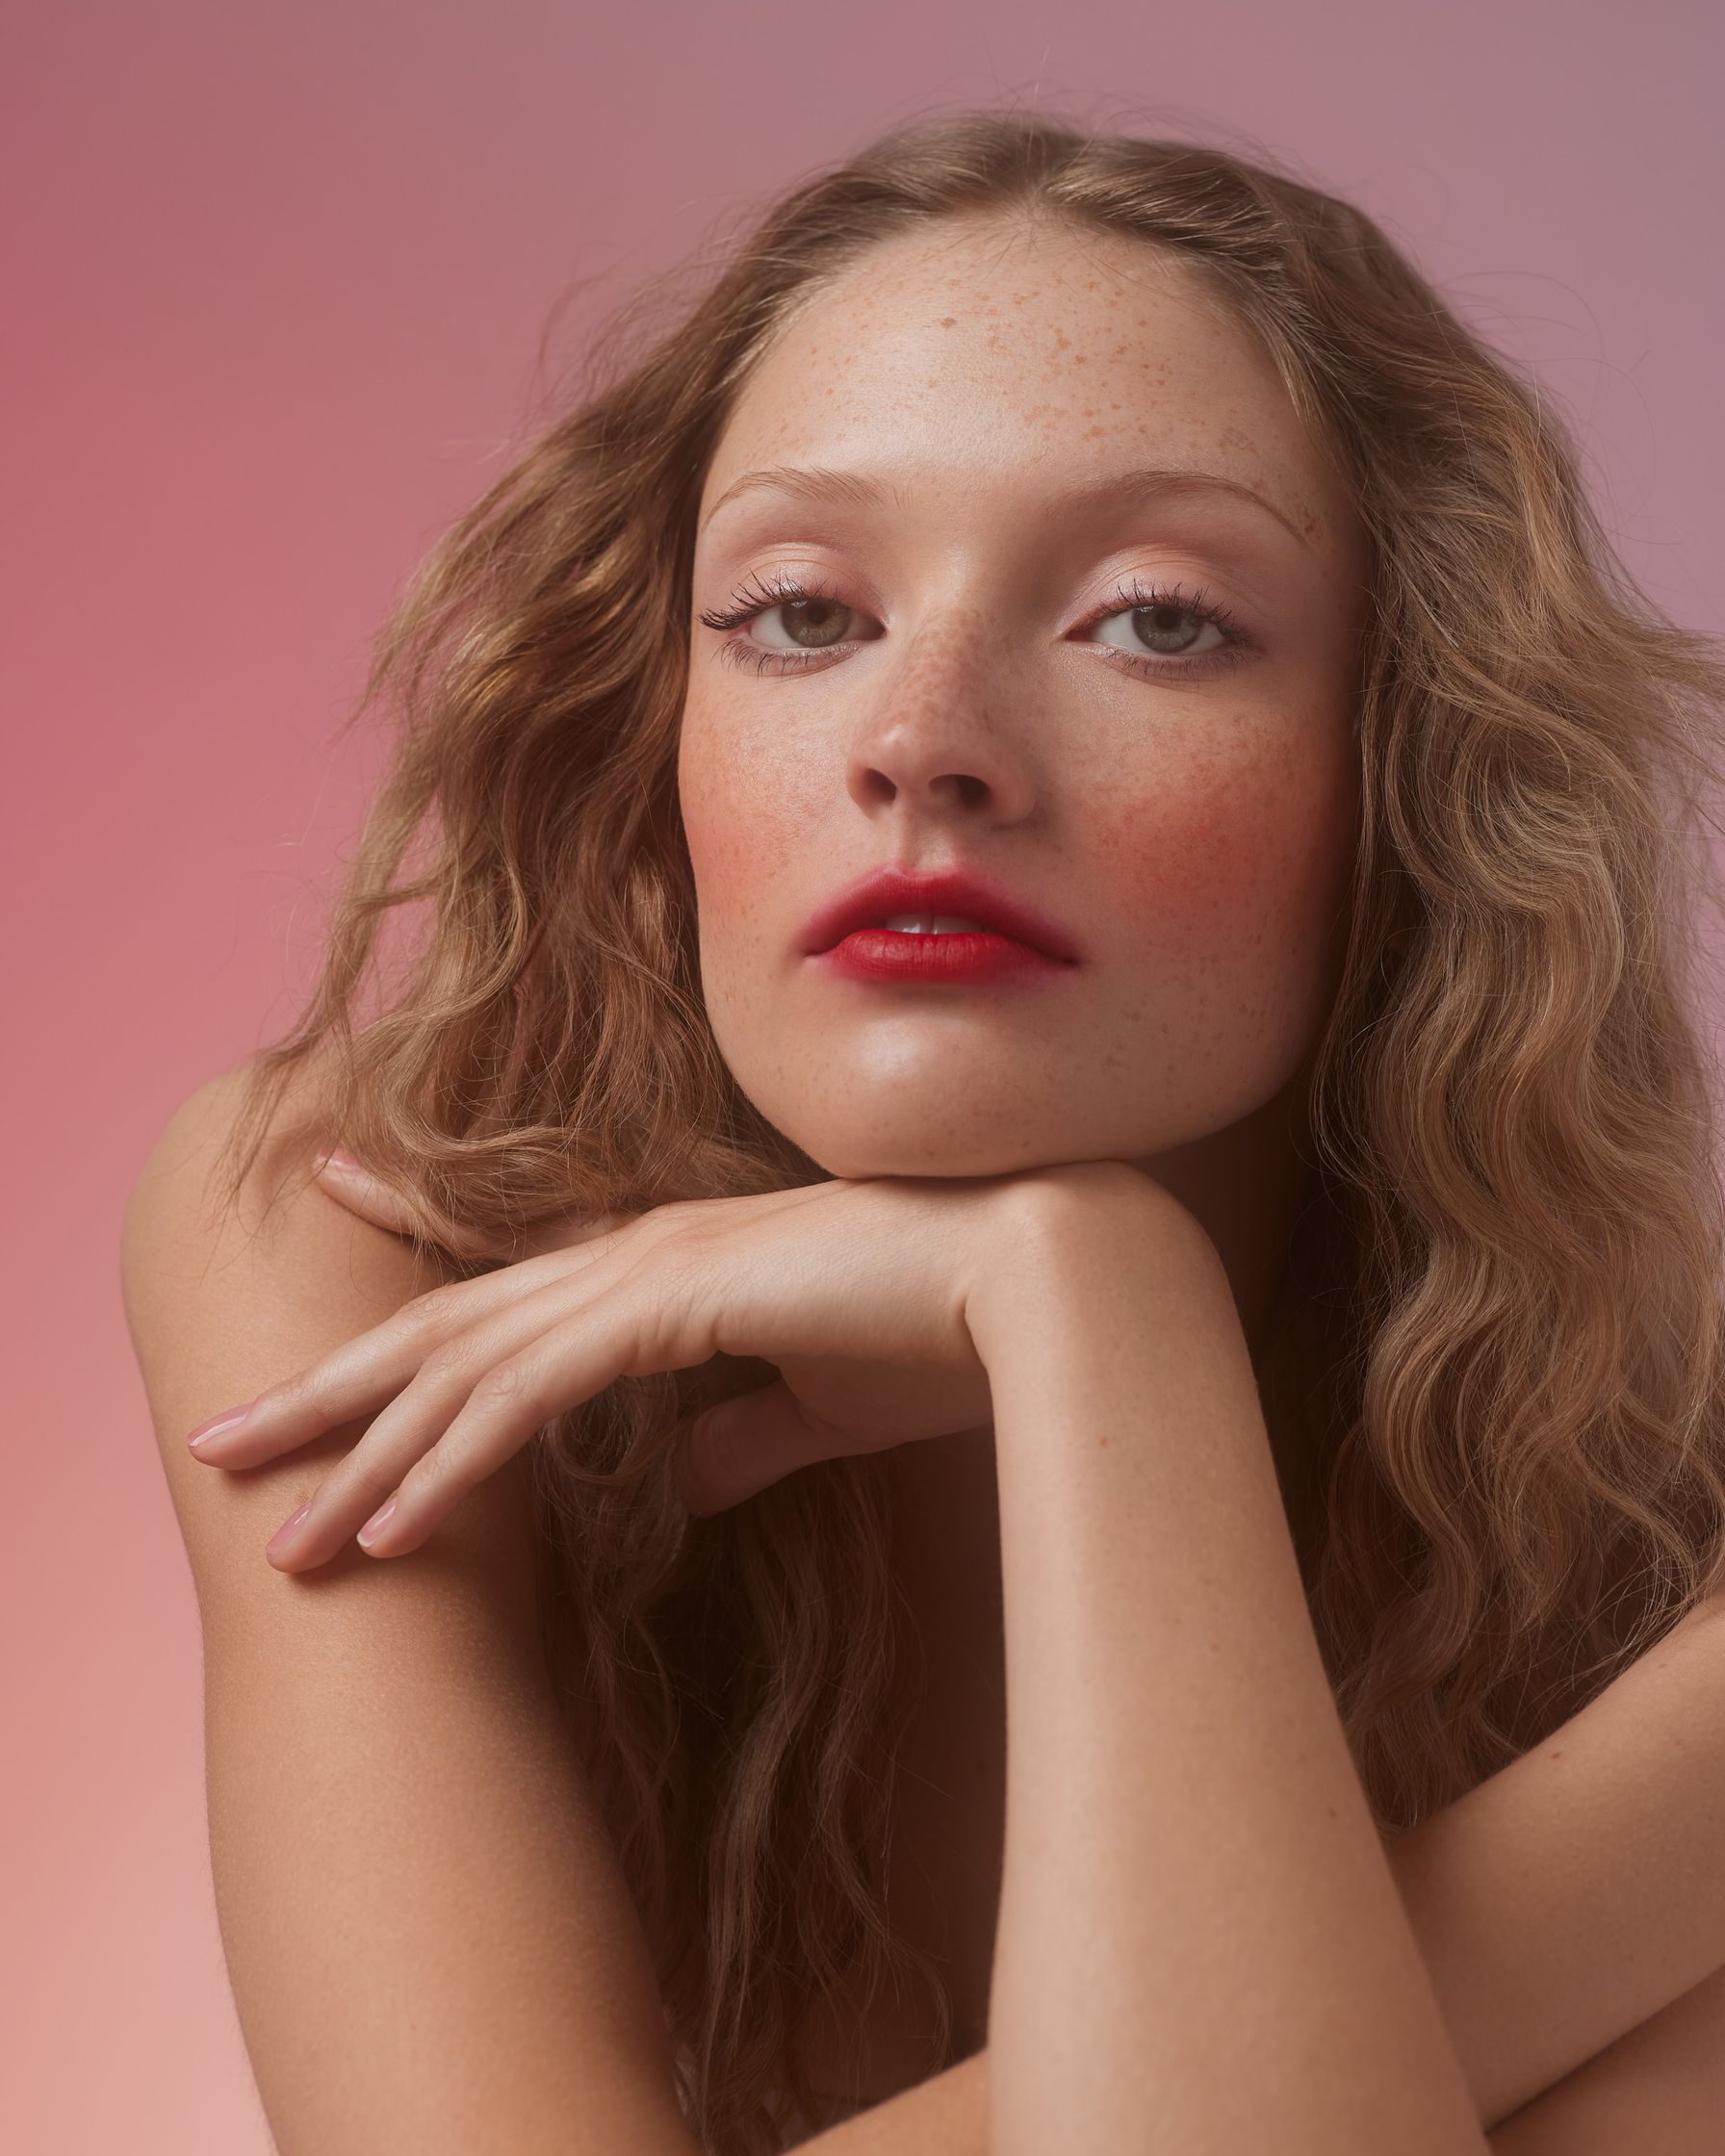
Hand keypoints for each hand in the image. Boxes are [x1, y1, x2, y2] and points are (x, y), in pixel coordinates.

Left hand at [185, 1152, 1081, 1566]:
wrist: (1045, 1282)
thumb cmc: (948, 1334)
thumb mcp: (820, 1407)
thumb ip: (741, 1438)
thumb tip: (684, 1485)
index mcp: (668, 1261)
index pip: (504, 1267)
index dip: (405, 1245)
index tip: (323, 1206)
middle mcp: (638, 1251)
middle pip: (448, 1325)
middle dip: (329, 1389)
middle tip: (222, 1439)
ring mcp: (650, 1269)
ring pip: (467, 1365)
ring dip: (367, 1453)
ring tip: (284, 1534)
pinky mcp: (674, 1305)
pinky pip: (530, 1394)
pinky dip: (454, 1459)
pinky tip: (393, 1521)